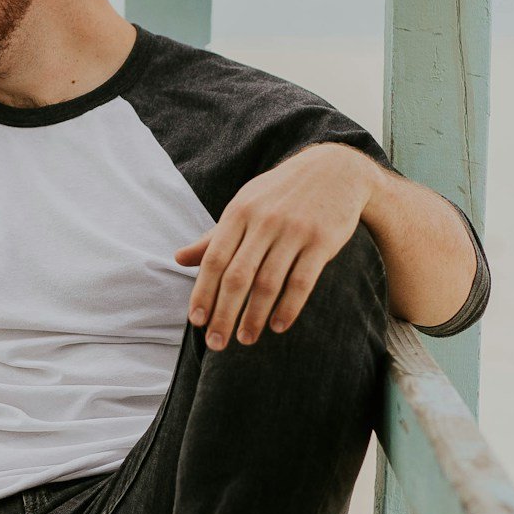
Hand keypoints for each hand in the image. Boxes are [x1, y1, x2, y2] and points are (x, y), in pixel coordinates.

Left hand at [177, 143, 374, 348]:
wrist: (335, 170)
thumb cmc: (280, 194)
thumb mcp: (245, 205)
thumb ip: (214, 236)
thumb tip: (178, 259)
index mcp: (239, 212)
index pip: (215, 260)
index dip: (203, 293)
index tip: (196, 322)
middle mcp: (264, 221)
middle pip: (238, 276)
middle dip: (224, 314)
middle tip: (217, 344)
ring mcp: (294, 231)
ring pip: (269, 283)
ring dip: (255, 316)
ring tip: (246, 338)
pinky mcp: (321, 241)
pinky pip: (302, 281)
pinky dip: (288, 307)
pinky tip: (278, 326)